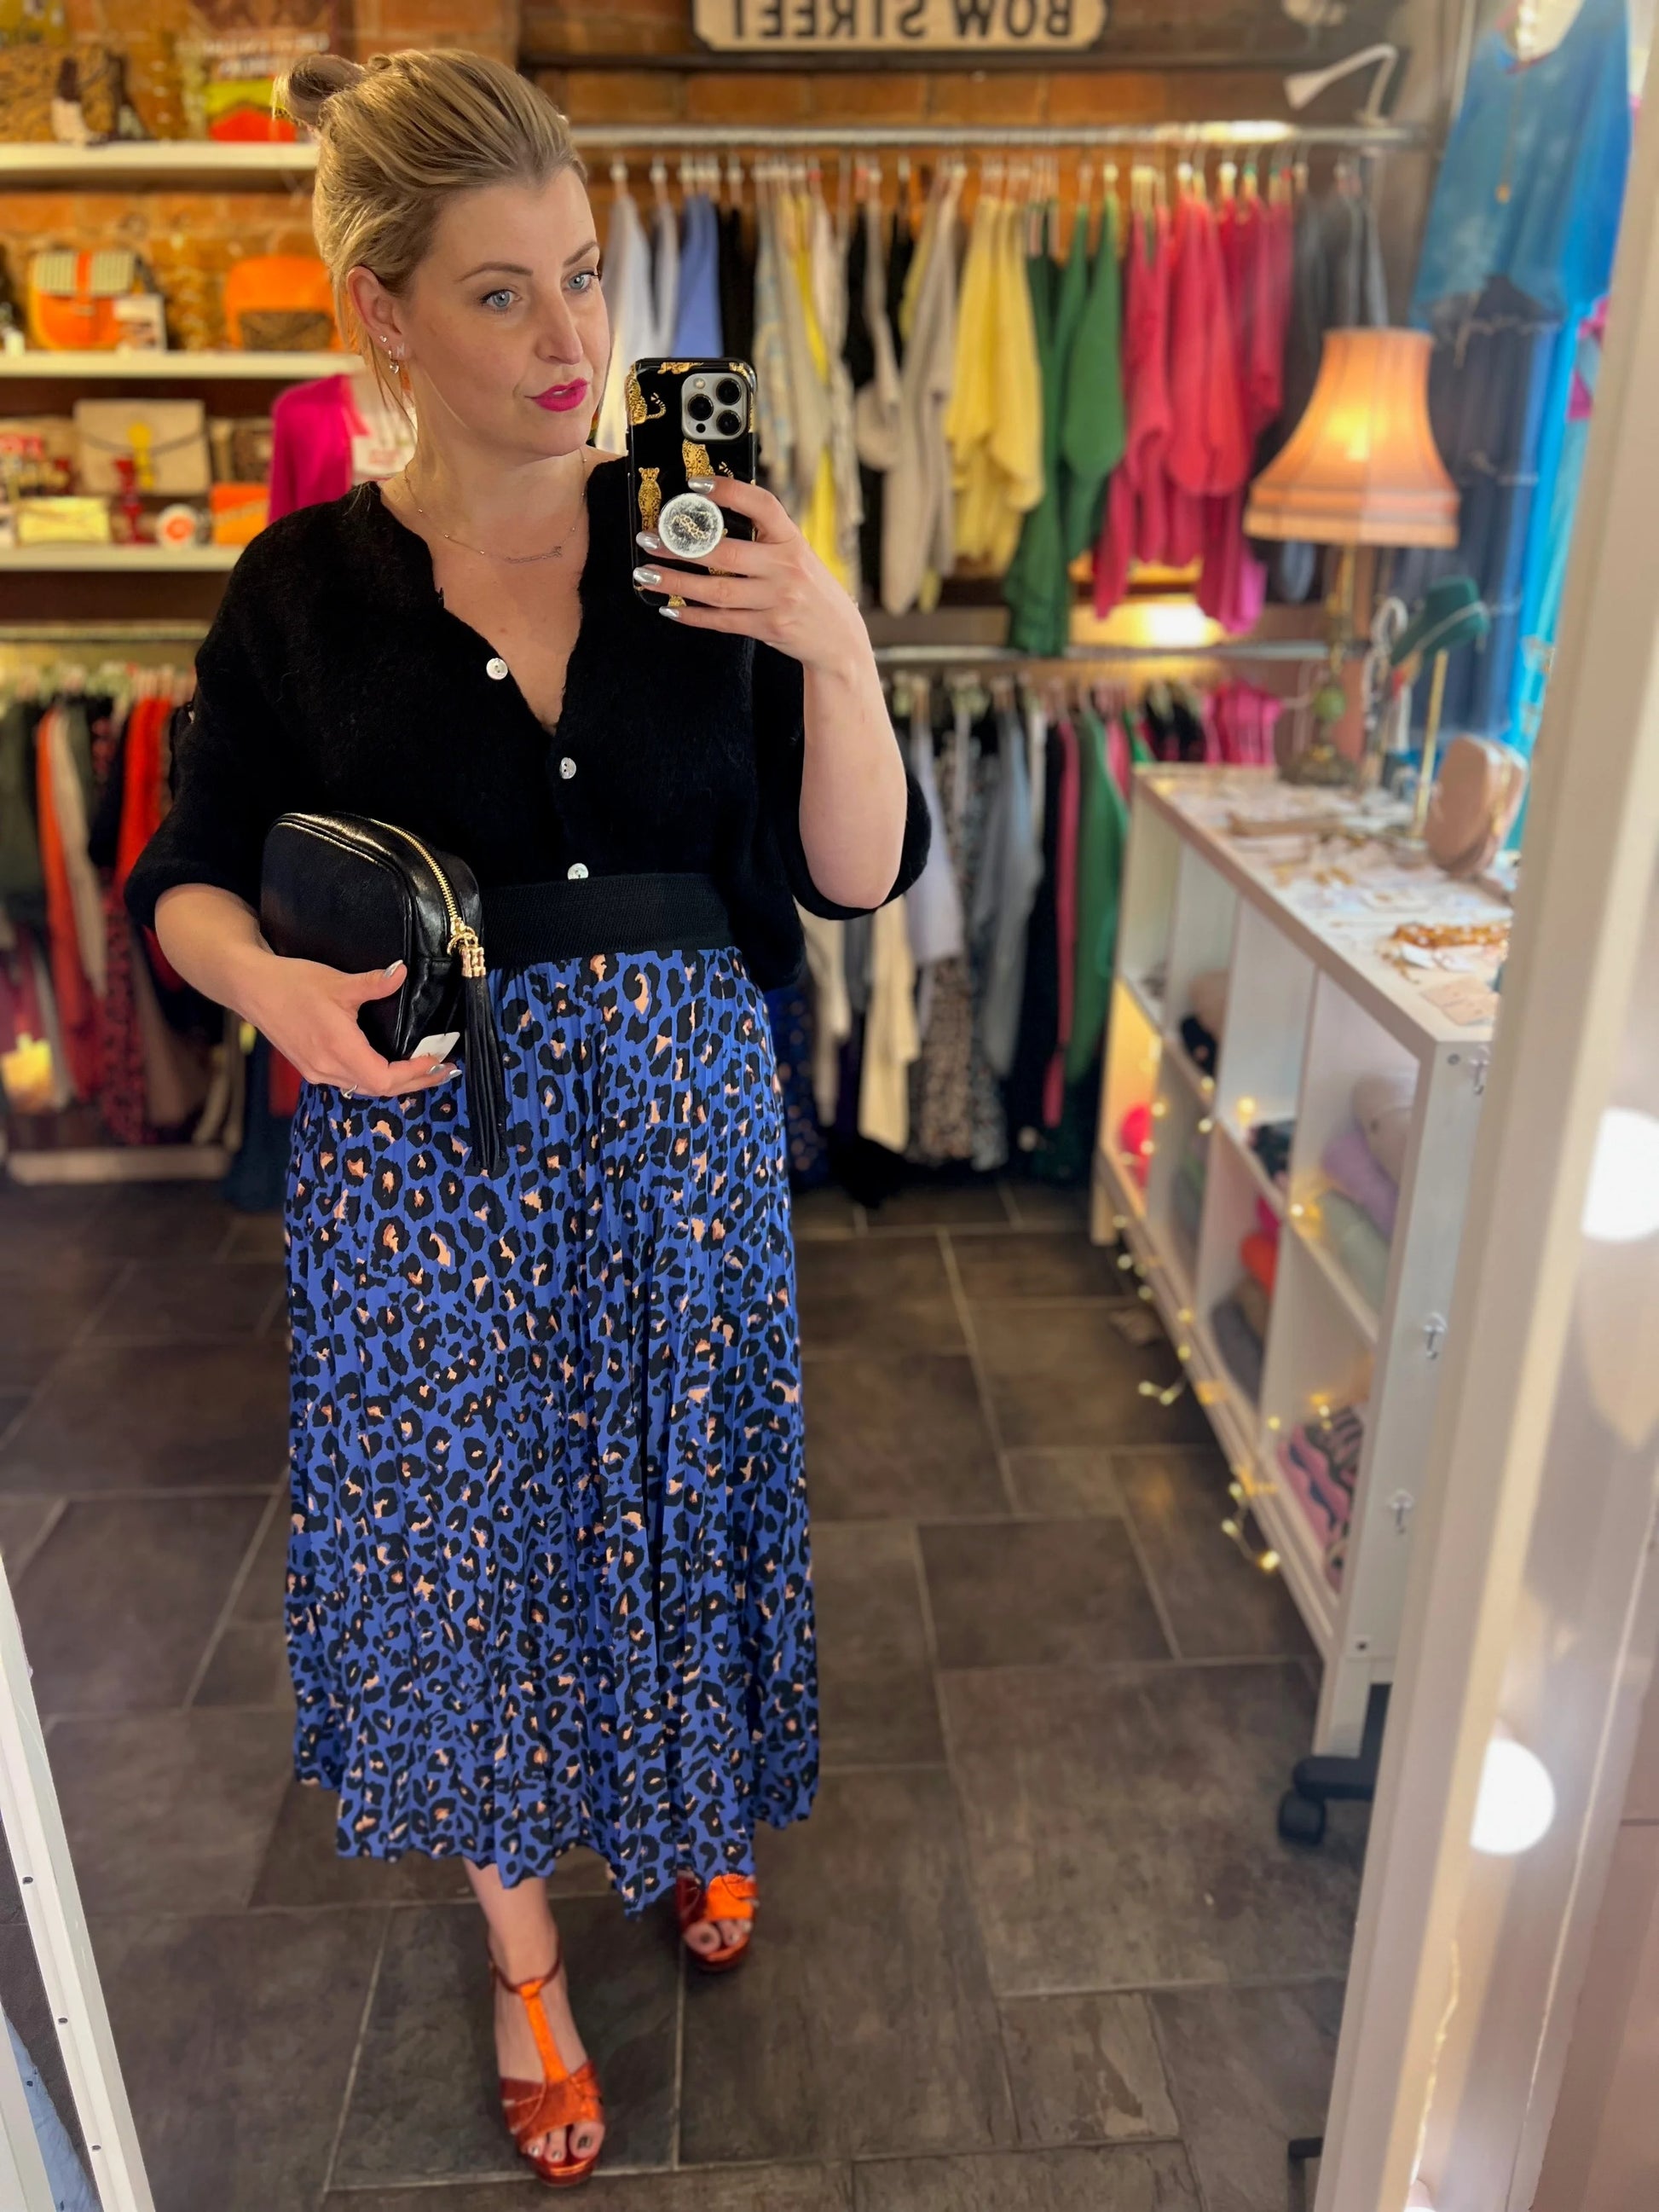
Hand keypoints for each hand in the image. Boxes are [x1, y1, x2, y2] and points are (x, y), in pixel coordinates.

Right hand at [240, 955, 454, 1096]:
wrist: (251, 988)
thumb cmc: (292, 983)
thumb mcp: (337, 982)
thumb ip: (374, 983)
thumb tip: (402, 973)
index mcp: (337, 1049)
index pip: (384, 1079)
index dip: (414, 1075)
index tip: (437, 1061)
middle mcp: (327, 1068)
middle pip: (380, 1088)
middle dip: (415, 1082)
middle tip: (445, 1070)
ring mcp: (317, 1071)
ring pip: (365, 1088)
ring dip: (397, 1083)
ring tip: (425, 1070)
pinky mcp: (311, 1067)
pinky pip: (351, 1082)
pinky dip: (376, 1079)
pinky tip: (391, 1068)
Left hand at [634, 474, 865, 675]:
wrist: (839, 639)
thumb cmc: (809, 591)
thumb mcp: (797, 556)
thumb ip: (764, 539)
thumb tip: (710, 520)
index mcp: (793, 540)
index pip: (762, 505)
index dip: (728, 491)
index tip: (695, 485)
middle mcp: (787, 568)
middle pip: (725, 553)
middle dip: (680, 546)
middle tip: (648, 540)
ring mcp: (778, 599)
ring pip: (716, 591)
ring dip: (676, 583)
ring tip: (647, 575)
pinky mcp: (769, 627)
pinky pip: (722, 621)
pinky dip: (693, 616)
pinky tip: (670, 609)